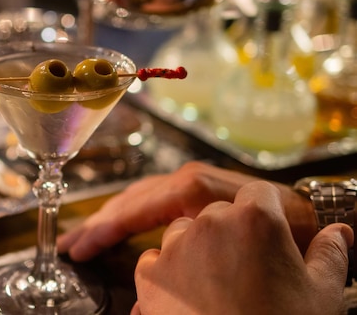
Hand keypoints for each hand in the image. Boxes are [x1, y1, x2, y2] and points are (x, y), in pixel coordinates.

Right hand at [57, 161, 316, 261]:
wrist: (303, 212)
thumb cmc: (279, 230)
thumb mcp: (247, 244)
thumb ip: (198, 257)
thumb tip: (156, 286)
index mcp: (200, 189)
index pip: (143, 203)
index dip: (111, 225)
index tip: (85, 245)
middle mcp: (187, 179)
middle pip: (132, 199)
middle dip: (98, 223)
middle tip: (68, 246)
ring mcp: (185, 181)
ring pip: (135, 197)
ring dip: (104, 218)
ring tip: (78, 237)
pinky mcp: (185, 189)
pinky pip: (146, 198)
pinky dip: (122, 214)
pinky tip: (107, 227)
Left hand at [131, 181, 352, 314]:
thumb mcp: (322, 293)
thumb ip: (330, 254)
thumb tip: (339, 233)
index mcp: (255, 219)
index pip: (258, 193)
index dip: (265, 212)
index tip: (267, 232)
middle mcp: (210, 223)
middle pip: (219, 212)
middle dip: (230, 233)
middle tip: (245, 269)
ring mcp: (176, 247)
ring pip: (184, 231)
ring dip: (196, 248)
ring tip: (216, 283)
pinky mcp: (151, 273)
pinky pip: (154, 258)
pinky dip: (167, 271)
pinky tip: (188, 294)